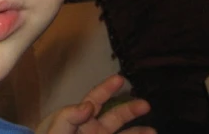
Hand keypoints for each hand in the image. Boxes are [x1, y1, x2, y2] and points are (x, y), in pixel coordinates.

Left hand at [35, 74, 154, 133]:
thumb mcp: (54, 130)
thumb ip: (69, 116)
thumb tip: (89, 105)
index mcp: (81, 119)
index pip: (96, 99)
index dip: (108, 88)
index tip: (121, 79)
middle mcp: (94, 131)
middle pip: (115, 116)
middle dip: (131, 110)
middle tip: (146, 105)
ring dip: (138, 133)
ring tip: (153, 131)